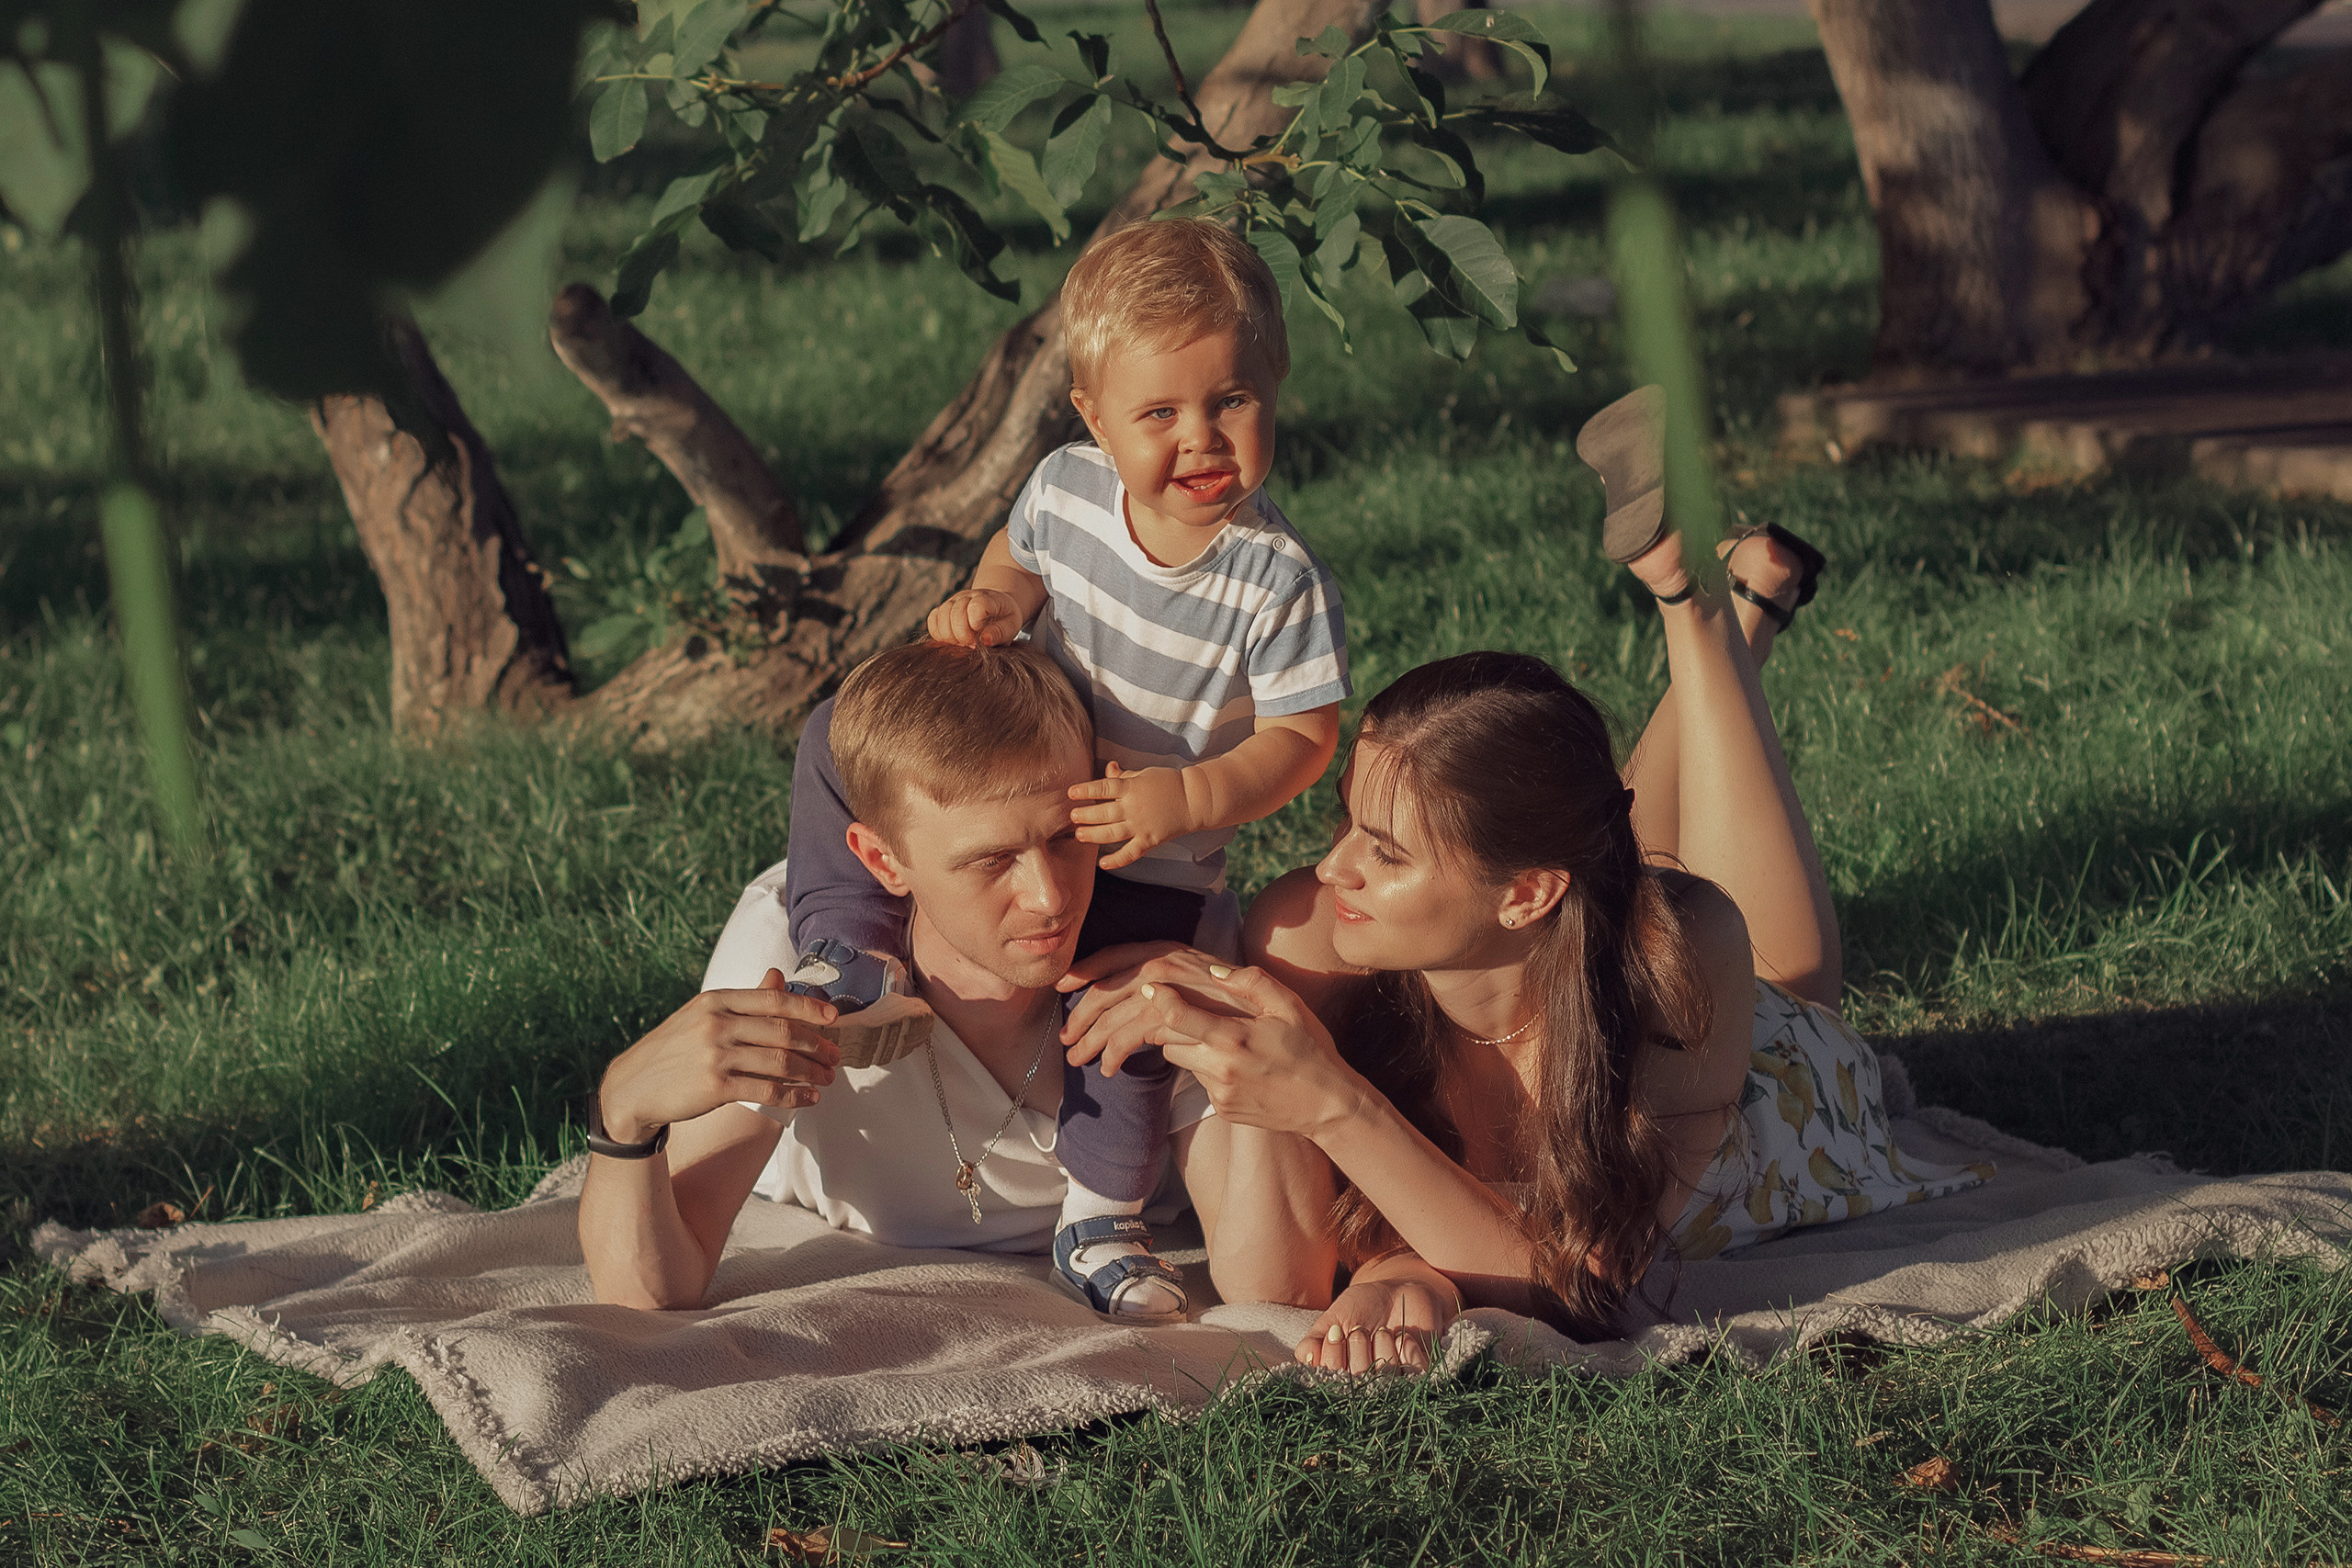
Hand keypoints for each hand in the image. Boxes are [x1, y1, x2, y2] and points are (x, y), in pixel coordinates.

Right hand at [594, 969, 841, 1144]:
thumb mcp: (702, 1015)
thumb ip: (744, 1000)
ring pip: (780, 1062)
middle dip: (816, 1044)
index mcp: (715, 1001)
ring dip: (811, 1072)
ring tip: (827, 1078)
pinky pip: (767, 1090)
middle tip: (834, 1055)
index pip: (773, 999)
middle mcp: (717, 1024)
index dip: (808, 1007)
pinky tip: (808, 1099)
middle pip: (783, 1031)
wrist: (632, 1088)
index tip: (833, 1018)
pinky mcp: (715, 1087)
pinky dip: (794, 1096)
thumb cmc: (673, 1050)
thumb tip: (778, 976)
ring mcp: (716, 1056)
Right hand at [926, 588, 1024, 647]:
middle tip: (973, 644)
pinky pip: (932, 621)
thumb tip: (985, 640)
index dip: (976, 625)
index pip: (977, 606)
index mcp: (987, 598)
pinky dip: (939, 634)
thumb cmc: (1004, 619)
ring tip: (964, 643)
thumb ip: (1000, 632)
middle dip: (963, 636)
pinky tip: (953, 640)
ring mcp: (952, 602)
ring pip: (941, 617)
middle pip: (955, 614)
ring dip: (951, 637)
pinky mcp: (942, 610)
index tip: (982, 638)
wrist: (995, 608)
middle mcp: (966, 596)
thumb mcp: (1011, 626)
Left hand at [1067, 761, 1196, 870]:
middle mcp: (1134, 807)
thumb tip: (1108, 768)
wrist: (1194, 800)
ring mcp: (1141, 826)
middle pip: (1103, 812)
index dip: (1086, 790)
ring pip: (1111, 833)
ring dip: (1093, 835)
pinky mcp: (1150, 840)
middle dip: (1085, 815)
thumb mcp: (1144, 774)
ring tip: (1079, 835)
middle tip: (1073, 817)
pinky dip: (1116, 860)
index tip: (1071, 793)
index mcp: (1132, 788)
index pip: (1103, 788)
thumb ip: (1124, 776)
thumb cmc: (1168, 783)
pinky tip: (1102, 863)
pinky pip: (1130, 853)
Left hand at [1071, 958, 1363, 1135]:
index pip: (1173, 1013)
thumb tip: (1212, 968)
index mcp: (1234, 1035)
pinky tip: (1185, 1052)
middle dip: (1104, 1037)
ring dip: (1145, 1043)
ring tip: (1099, 1055)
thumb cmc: (1312, 1050)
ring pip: (1169, 1053)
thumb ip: (1250, 983)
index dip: (1136, 998)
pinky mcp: (1220, 1105)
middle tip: (1070, 1040)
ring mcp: (1219, 1088)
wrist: (1329, 1107)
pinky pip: (1189, 1072)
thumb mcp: (1289, 1007)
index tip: (1101, 987)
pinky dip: (1183, 1056)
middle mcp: (1221, 1064)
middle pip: (1152, 1038)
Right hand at [1294, 1263, 1456, 1373]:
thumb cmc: (1363, 1307)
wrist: (1400, 1290)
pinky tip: (1403, 1336)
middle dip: (1357, 1346)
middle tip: (1362, 1329)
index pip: (1332, 1382)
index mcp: (1344, 1376)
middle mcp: (1369, 1385)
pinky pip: (1414, 1372)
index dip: (1333, 1357)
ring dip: (1382, 1345)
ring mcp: (1397, 1381)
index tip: (1337, 1332)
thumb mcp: (1334, 1318)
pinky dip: (1407, 1349)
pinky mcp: (1423, 1374)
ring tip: (1383, 1330)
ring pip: (1386, 1376)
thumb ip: (1315, 1339)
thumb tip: (1305, 1359)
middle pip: (1358, 1382)